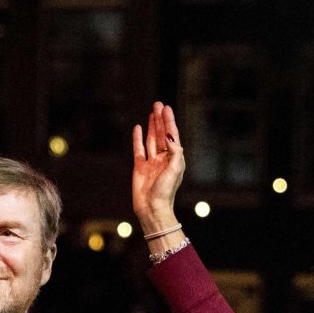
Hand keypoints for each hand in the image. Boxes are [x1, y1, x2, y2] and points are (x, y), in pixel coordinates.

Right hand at [131, 101, 185, 235]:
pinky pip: (139, 149)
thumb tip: (171, 136)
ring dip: (152, 126)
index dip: (169, 121)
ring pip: (152, 139)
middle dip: (160, 120)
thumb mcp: (174, 170)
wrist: (152, 208)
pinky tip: (138, 128)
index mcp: (174, 159)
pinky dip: (138, 138)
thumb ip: (175, 152)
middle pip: (162, 134)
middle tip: (158, 104)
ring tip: (152, 112)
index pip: (172, 135)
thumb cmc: (166, 192)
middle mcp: (163, 158)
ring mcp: (151, 162)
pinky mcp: (139, 167)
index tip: (166, 108)